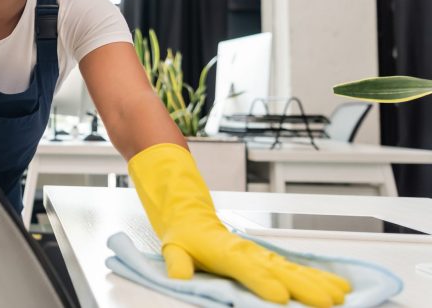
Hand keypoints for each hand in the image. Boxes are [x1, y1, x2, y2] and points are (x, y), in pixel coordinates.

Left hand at [128, 143, 351, 306]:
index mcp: (225, 252)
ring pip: (295, 269)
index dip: (262, 281)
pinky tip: (338, 286)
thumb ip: (178, 264)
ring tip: (340, 295)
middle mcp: (249, 252)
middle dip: (304, 286)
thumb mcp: (174, 249)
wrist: (192, 215)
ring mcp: (263, 255)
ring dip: (319, 282)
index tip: (280, 296)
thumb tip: (179, 276)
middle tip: (326, 302)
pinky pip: (297, 268)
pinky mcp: (270, 259)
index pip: (246, 268)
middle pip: (280, 270)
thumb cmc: (185, 236)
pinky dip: (319, 276)